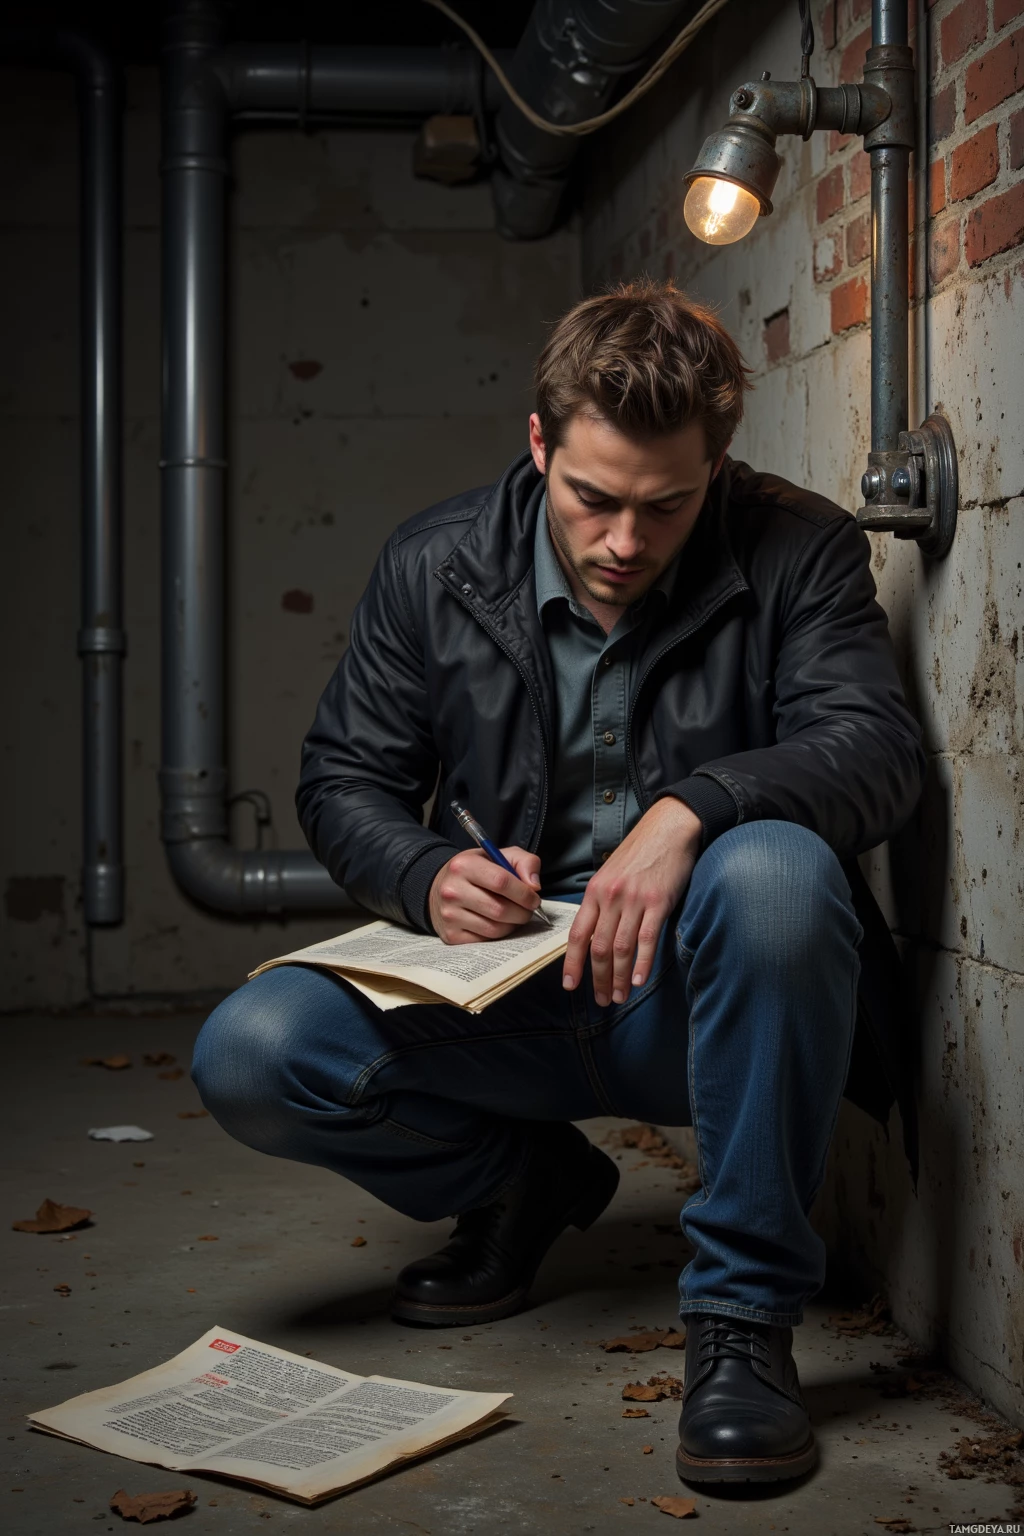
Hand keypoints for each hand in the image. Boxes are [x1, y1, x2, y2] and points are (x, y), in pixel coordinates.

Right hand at [429, 845, 543, 943]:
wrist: (440, 887)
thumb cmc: (476, 871)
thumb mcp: (499, 856)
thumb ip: (524, 862)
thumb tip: (534, 886)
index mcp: (464, 866)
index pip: (501, 882)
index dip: (524, 893)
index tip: (534, 899)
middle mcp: (452, 891)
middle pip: (500, 909)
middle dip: (522, 913)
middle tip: (527, 910)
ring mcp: (449, 915)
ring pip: (495, 929)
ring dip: (513, 925)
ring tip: (514, 916)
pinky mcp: (451, 935)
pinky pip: (486, 940)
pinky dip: (499, 934)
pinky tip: (498, 923)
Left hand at [562, 798, 701, 1005]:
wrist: (668, 828)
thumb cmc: (640, 852)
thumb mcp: (610, 873)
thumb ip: (602, 902)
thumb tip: (595, 934)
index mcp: (594, 892)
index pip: (577, 935)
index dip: (572, 963)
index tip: (570, 985)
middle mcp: (610, 898)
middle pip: (598, 947)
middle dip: (598, 978)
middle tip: (601, 1000)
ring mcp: (634, 900)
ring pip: (621, 948)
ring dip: (620, 977)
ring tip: (620, 996)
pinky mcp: (658, 902)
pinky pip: (647, 939)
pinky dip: (643, 963)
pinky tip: (640, 980)